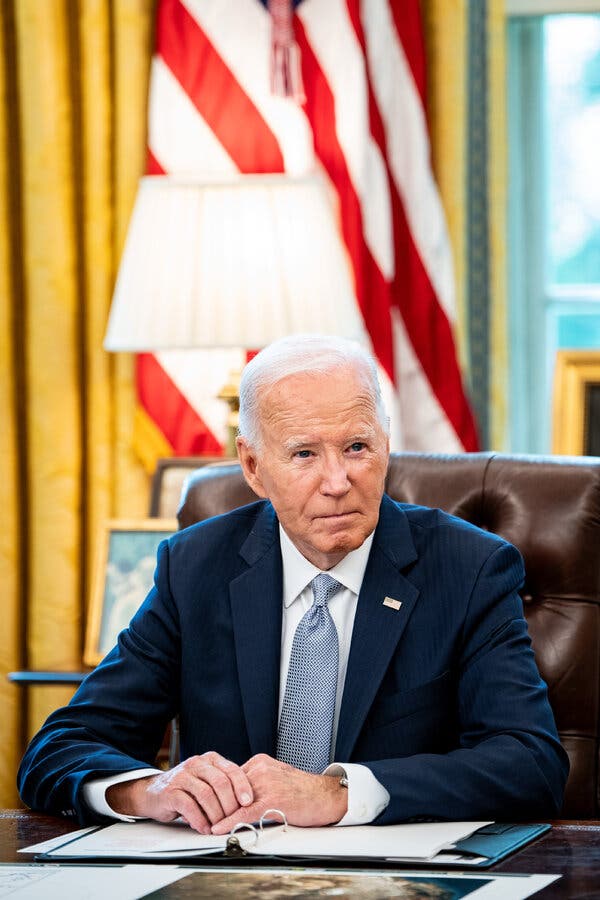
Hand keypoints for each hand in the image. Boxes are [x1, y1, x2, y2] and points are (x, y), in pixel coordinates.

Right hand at [105, 752, 253, 833]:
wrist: (153, 792)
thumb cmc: (186, 788)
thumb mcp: (206, 780)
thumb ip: (223, 786)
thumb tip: (247, 804)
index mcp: (210, 759)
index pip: (231, 770)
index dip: (242, 786)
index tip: (248, 802)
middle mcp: (197, 763)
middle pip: (221, 782)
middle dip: (230, 804)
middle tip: (233, 819)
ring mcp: (182, 776)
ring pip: (206, 794)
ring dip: (216, 815)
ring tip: (219, 827)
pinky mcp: (170, 791)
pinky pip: (189, 806)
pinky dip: (200, 820)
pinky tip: (204, 828)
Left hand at [210, 753, 347, 834]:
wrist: (327, 796)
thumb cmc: (304, 790)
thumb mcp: (277, 776)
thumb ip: (257, 781)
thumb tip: (237, 794)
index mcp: (260, 762)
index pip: (230, 778)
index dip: (218, 793)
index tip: (207, 803)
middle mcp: (260, 769)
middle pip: (229, 788)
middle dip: (216, 804)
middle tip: (202, 816)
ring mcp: (266, 784)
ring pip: (233, 801)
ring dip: (219, 814)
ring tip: (205, 824)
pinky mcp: (272, 800)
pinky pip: (243, 812)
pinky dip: (228, 821)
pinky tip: (217, 828)